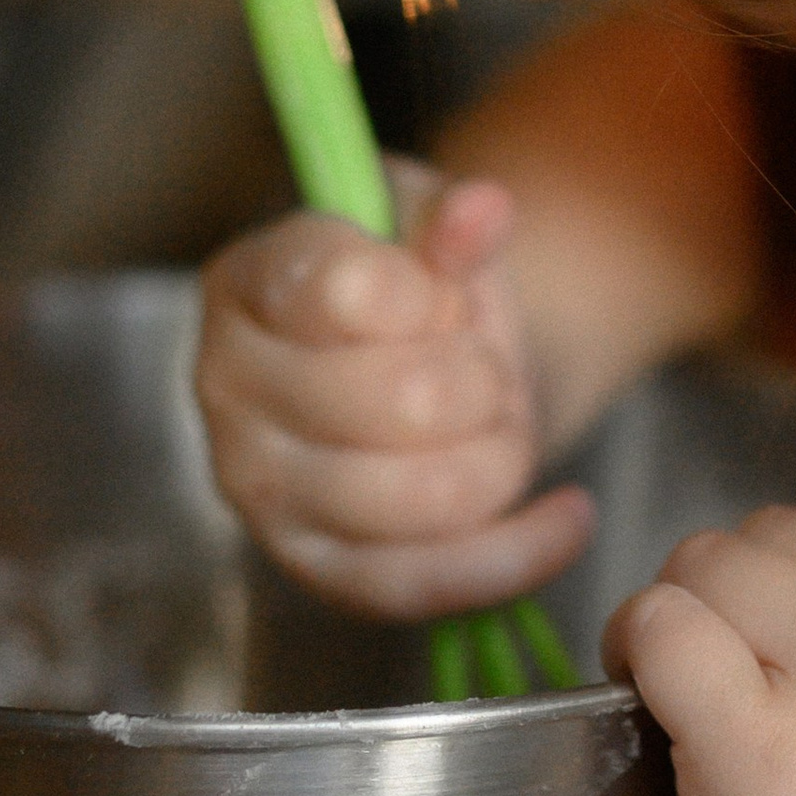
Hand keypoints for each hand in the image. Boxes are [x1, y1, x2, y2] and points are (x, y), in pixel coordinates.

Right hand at [194, 164, 593, 615]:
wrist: (419, 367)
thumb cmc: (413, 288)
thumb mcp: (429, 225)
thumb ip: (450, 215)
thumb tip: (481, 210)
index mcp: (245, 281)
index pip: (345, 292)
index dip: (428, 293)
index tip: (440, 291)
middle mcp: (228, 390)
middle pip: (402, 401)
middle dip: (480, 380)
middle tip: (478, 366)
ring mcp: (262, 491)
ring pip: (422, 498)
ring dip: (500, 455)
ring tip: (499, 421)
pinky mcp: (316, 569)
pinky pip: (427, 584)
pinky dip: (517, 553)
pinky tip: (567, 516)